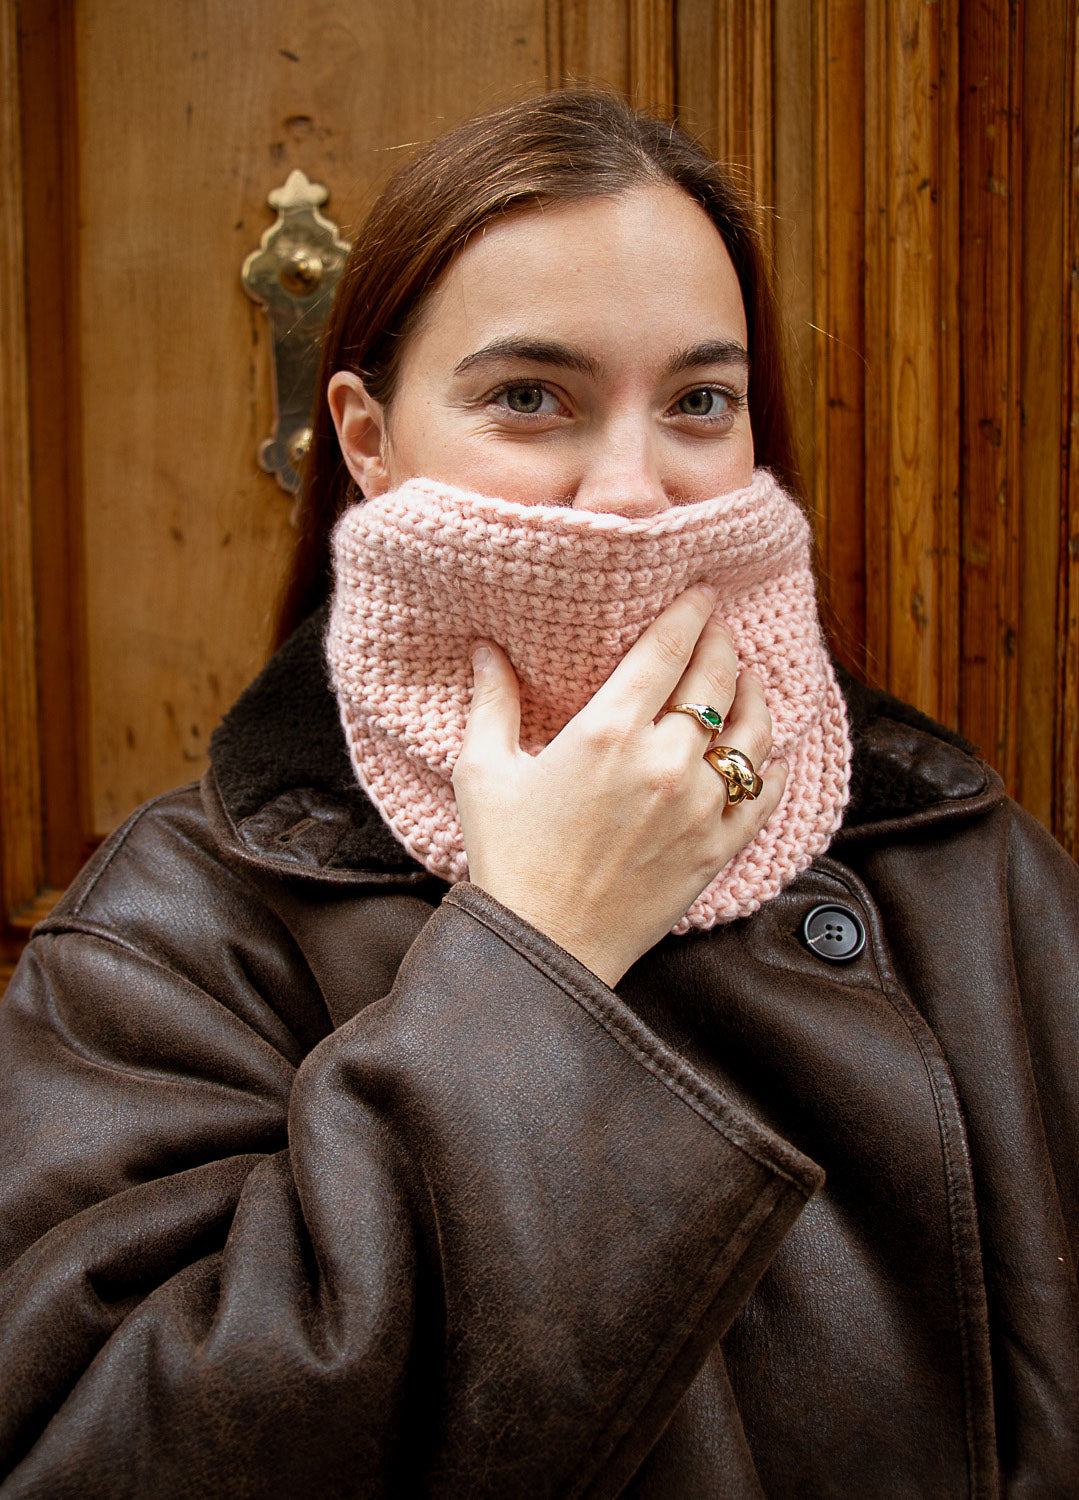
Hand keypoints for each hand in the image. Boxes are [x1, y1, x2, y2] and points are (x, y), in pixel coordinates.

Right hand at [452, 585, 787, 986]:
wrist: (545, 948)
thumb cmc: (507, 860)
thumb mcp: (482, 773)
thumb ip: (492, 702)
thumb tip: (487, 649)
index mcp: (607, 732)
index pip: (667, 650)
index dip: (690, 612)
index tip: (702, 593)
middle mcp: (665, 761)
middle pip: (716, 680)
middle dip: (722, 643)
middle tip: (720, 628)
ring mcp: (700, 807)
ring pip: (753, 732)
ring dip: (756, 695)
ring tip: (750, 678)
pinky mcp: (718, 848)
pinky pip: (764, 794)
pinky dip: (772, 765)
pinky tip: (769, 753)